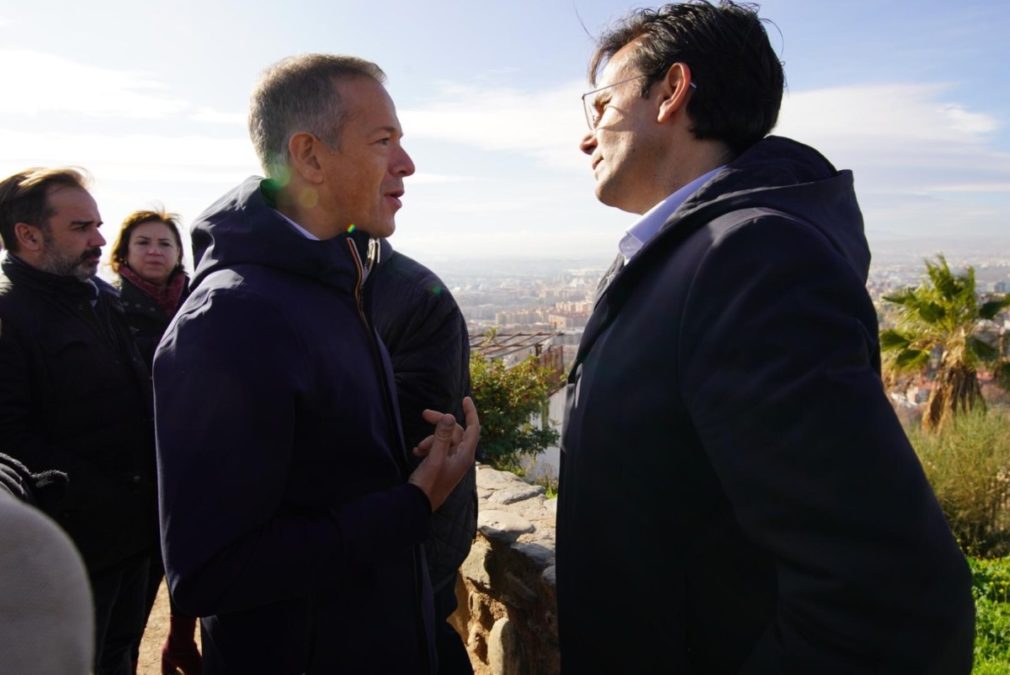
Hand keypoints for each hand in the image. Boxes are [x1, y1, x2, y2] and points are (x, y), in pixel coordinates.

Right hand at [408, 396, 479, 510]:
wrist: (418, 504)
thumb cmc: (428, 483)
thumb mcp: (434, 458)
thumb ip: (442, 436)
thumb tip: (449, 416)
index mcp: (465, 455)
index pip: (473, 428)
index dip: (470, 413)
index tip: (465, 399)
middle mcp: (461, 457)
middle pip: (455, 431)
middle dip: (439, 424)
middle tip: (424, 414)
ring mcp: (452, 462)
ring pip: (444, 440)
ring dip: (430, 440)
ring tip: (418, 448)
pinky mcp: (442, 466)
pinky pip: (438, 449)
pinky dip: (428, 447)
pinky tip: (417, 452)